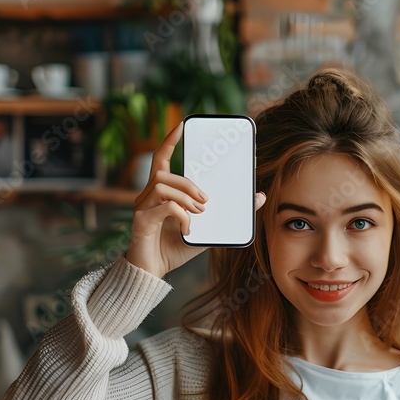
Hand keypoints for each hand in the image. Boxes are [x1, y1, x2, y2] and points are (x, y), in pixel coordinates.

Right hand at [126, 121, 266, 278]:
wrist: (152, 273)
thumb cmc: (174, 249)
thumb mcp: (207, 231)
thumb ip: (227, 215)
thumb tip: (259, 196)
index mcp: (160, 194)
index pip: (160, 159)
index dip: (169, 141)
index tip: (182, 126)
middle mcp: (147, 196)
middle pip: (163, 172)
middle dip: (188, 182)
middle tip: (206, 200)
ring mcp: (142, 208)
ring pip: (161, 185)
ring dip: (185, 196)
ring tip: (199, 213)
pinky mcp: (141, 222)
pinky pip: (162, 207)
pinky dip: (180, 214)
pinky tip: (188, 228)